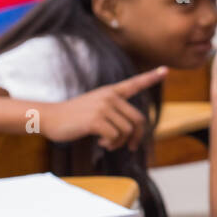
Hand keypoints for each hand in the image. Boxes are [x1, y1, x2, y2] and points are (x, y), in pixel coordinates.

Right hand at [39, 67, 167, 149]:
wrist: (50, 118)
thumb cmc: (75, 117)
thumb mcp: (96, 106)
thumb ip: (114, 111)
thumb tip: (134, 130)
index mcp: (111, 92)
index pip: (134, 83)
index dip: (151, 78)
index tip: (165, 70)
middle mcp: (110, 97)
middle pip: (138, 119)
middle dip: (137, 136)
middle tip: (131, 146)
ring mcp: (103, 107)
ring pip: (127, 131)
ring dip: (120, 143)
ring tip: (108, 143)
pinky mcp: (96, 120)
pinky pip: (115, 137)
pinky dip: (110, 144)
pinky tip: (101, 143)